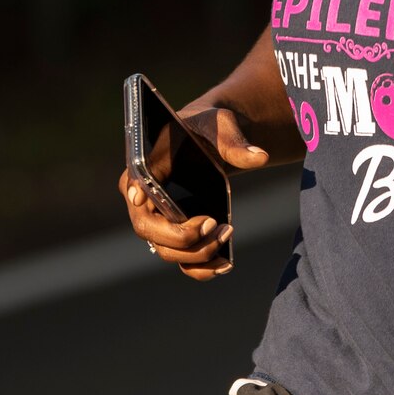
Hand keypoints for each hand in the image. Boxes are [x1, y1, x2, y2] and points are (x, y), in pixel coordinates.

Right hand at [116, 105, 266, 279]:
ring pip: (167, 252)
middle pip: (148, 229)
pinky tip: (225, 263)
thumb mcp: (220, 125)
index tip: (142, 199)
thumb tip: (260, 157)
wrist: (213, 141)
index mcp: (143, 166)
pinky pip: (183, 262)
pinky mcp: (177, 235)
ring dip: (198, 253)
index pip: (133, 185)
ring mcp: (158, 222)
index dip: (137, 196)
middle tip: (214, 225)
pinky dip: (202, 269)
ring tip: (227, 232)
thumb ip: (235, 141)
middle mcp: (142, 200)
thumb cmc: (208, 128)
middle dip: (180, 235)